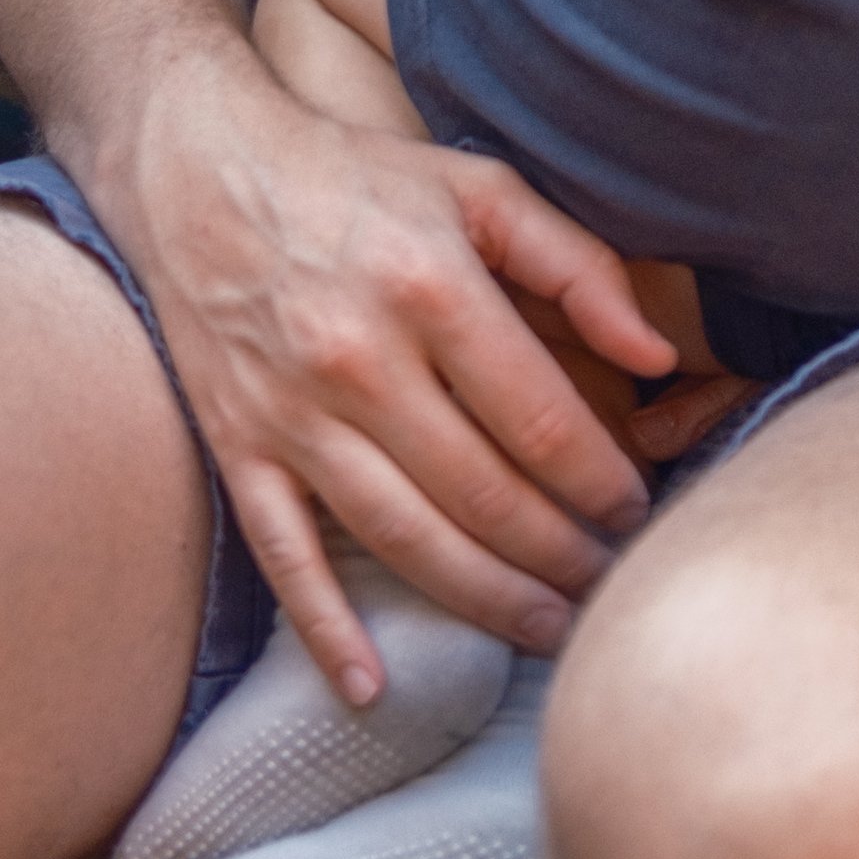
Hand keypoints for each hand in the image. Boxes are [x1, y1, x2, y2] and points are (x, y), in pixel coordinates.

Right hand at [100, 51, 674, 703]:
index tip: (637, 510)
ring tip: (548, 630)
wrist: (201, 168)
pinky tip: (372, 690)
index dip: (603, 482)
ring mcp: (293, 413)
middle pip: (484, 496)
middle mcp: (361, 360)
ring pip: (404, 539)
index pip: (542, 422)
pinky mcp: (239, 447)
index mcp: (432, 289)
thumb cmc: (358, 178)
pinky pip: (285, 557)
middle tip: (609, 587)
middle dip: (561, 556)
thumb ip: (576, 265)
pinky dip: (325, 631)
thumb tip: (658, 356)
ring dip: (485, 600)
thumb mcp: (478, 187)